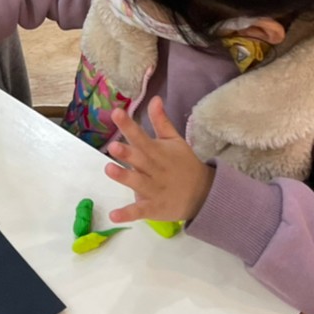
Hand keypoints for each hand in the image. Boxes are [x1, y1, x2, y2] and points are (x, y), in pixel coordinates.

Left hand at [104, 100, 213, 224]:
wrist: (204, 195)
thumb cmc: (184, 164)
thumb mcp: (175, 141)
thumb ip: (161, 121)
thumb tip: (154, 98)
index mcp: (158, 152)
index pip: (141, 136)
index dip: (129, 125)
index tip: (116, 112)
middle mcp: (154, 169)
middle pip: (139, 160)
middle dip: (127, 153)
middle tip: (113, 146)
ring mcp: (154, 189)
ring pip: (137, 183)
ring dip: (124, 177)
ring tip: (109, 170)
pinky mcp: (153, 207)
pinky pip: (140, 210)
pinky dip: (128, 214)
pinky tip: (114, 216)